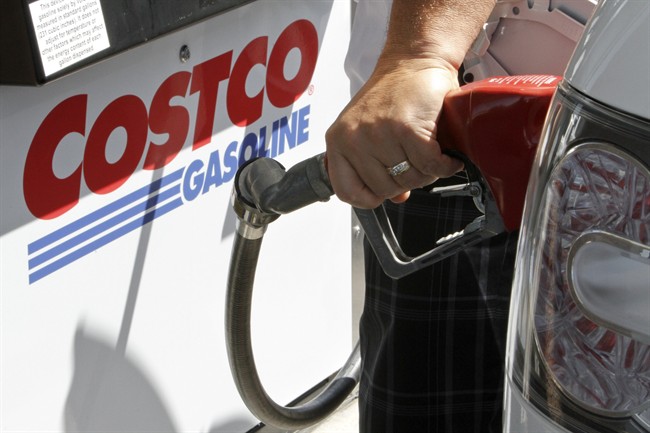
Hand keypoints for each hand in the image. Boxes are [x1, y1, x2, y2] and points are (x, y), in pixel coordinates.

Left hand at [325, 58, 463, 208]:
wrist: (415, 59)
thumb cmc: (395, 94)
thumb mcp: (371, 131)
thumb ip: (376, 166)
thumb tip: (397, 198)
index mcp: (338, 141)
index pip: (347, 191)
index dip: (371, 197)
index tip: (388, 191)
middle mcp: (353, 139)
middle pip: (385, 189)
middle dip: (408, 180)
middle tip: (419, 162)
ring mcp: (378, 134)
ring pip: (410, 179)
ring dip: (428, 172)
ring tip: (432, 154)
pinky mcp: (406, 129)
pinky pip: (430, 166)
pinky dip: (445, 165)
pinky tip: (449, 158)